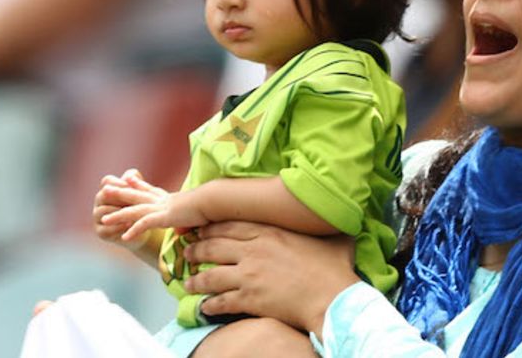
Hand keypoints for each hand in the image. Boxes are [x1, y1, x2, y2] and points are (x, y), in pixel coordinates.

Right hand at [94, 169, 169, 251]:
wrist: (142, 228)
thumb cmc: (141, 205)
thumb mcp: (141, 192)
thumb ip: (135, 181)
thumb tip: (129, 177)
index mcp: (107, 190)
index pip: (107, 181)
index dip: (118, 183)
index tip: (129, 187)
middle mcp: (99, 202)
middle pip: (102, 195)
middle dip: (118, 198)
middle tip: (131, 201)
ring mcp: (98, 217)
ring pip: (102, 211)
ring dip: (117, 212)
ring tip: (131, 213)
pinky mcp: (100, 232)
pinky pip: (105, 229)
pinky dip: (118, 226)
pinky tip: (129, 224)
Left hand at [100, 174, 204, 243]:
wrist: (217, 200)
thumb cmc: (212, 206)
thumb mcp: (195, 215)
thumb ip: (185, 224)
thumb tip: (180, 232)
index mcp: (171, 198)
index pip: (150, 190)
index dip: (138, 185)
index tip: (127, 179)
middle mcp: (164, 201)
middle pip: (137, 196)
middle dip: (119, 193)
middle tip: (104, 188)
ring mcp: (164, 208)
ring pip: (136, 211)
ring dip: (119, 216)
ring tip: (103, 220)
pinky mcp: (166, 216)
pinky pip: (146, 224)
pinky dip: (134, 230)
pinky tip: (123, 238)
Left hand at [184, 221, 358, 331]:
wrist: (331, 297)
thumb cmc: (334, 267)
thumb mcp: (329, 237)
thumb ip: (321, 227)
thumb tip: (333, 214)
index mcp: (270, 232)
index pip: (231, 225)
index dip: (212, 227)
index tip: (201, 229)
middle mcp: (254, 251)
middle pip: (214, 246)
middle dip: (196, 249)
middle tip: (188, 252)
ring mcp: (249, 275)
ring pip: (210, 275)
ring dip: (196, 280)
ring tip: (188, 283)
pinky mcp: (249, 299)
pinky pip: (220, 301)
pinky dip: (208, 305)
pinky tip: (204, 307)